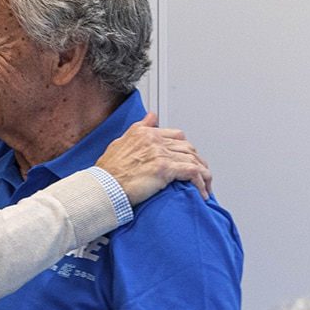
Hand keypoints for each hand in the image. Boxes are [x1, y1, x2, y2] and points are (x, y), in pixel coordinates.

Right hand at [94, 112, 210, 203]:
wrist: (104, 187)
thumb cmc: (108, 172)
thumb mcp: (120, 142)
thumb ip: (139, 128)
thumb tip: (151, 117)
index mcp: (144, 132)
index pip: (175, 135)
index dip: (185, 149)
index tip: (188, 159)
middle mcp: (153, 139)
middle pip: (187, 147)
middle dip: (197, 161)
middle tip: (200, 174)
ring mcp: (160, 153)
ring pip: (192, 159)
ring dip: (203, 174)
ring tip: (205, 185)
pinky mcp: (164, 169)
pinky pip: (192, 172)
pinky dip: (200, 183)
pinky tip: (202, 192)